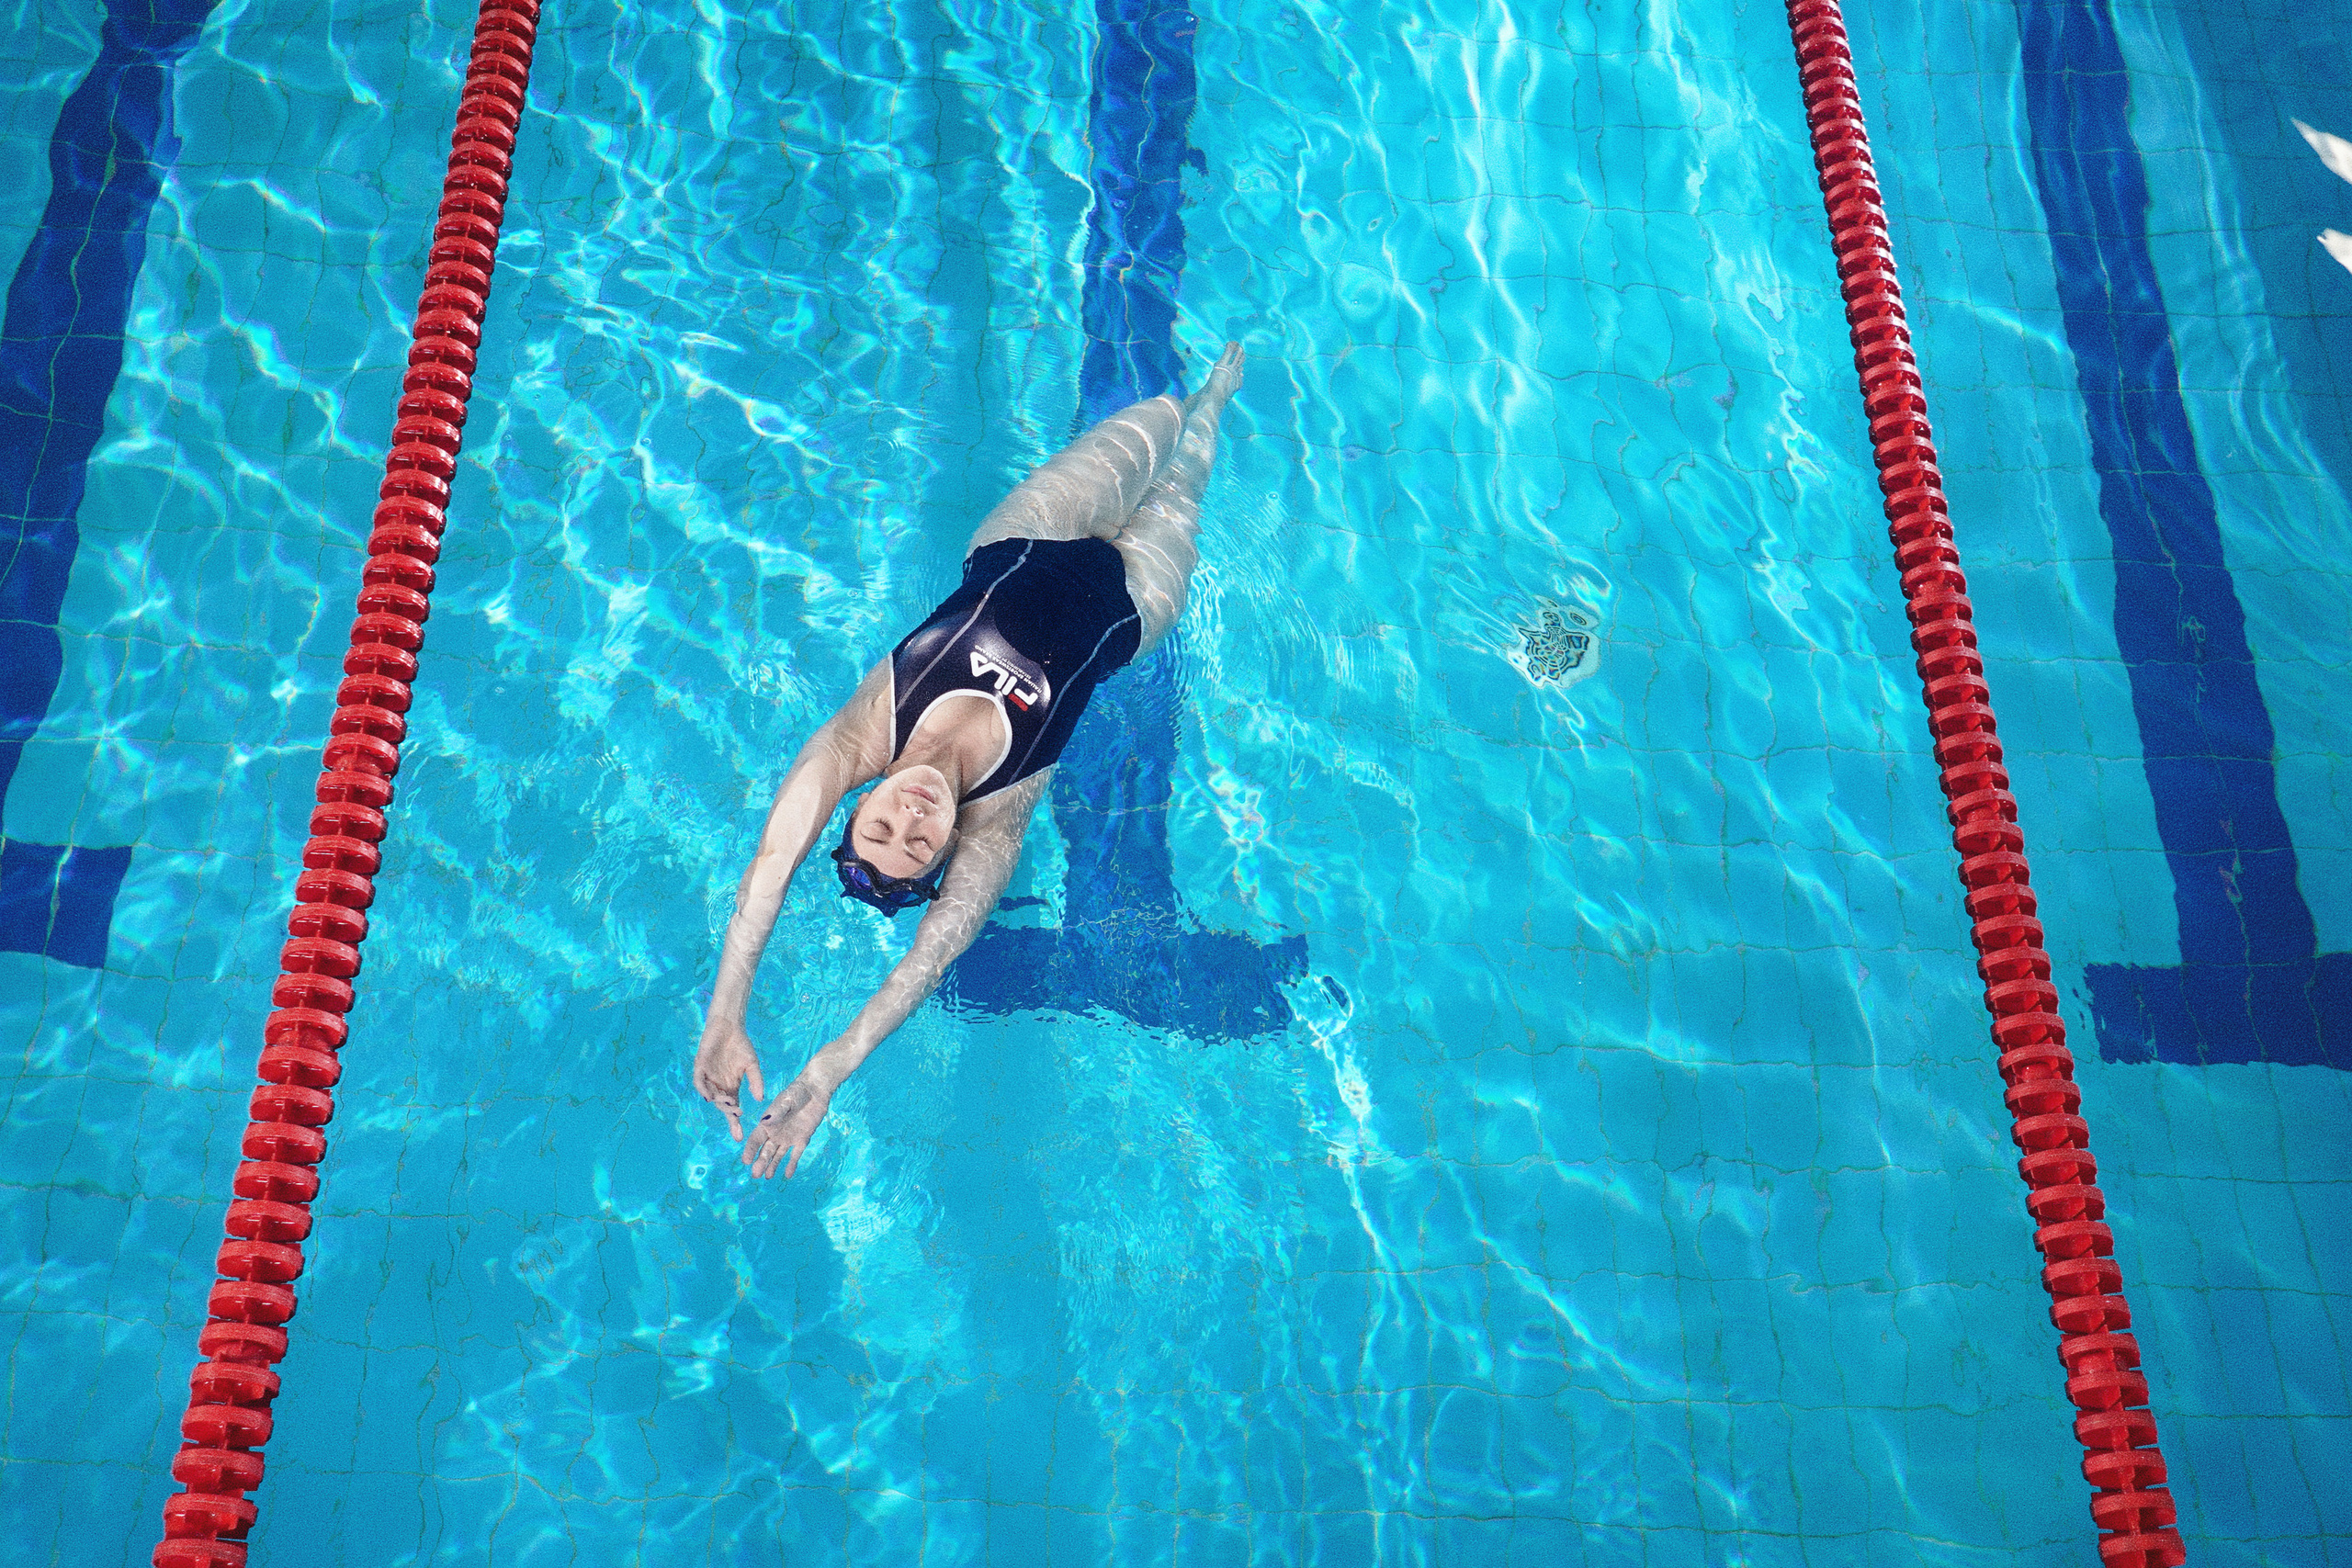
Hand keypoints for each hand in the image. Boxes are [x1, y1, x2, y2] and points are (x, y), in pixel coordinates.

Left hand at [693, 1020, 764, 1141]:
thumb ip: (756, 1081)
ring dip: (719, 1103)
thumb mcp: (752, 1065)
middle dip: (729, 1115)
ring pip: (711, 1096)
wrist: (729, 1027)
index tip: (740, 1137)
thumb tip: (760, 1099)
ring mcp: (709, 1077)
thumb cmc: (741, 1046)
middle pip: (722, 1106)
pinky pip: (699, 1082)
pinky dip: (703, 1089)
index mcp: (731, 1088)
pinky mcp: (700, 1067)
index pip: (732, 1108)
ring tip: (730, 1105)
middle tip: (737, 1120)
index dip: (735, 1122)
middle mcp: (719, 1086)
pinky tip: (709, 1096)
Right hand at [744, 1069, 831, 1179]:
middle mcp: (776, 1133)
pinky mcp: (802, 1139)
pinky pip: (796, 1154)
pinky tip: (788, 1174)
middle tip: (756, 1175)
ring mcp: (789, 1137)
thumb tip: (765, 1123)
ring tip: (768, 1177)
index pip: (755, 1139)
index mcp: (768, 1124)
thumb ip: (777, 1113)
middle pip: (766, 1150)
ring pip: (778, 1155)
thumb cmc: (797, 1092)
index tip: (746, 1161)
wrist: (815, 1090)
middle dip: (760, 1162)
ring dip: (773, 1166)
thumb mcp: (785, 1101)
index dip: (750, 1150)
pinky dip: (792, 1164)